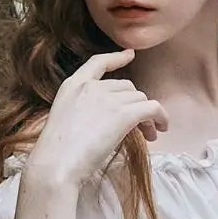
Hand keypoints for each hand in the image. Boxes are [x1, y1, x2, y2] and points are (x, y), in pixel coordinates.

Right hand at [22, 51, 167, 194]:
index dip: (116, 57)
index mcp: (72, 85)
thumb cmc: (56, 154)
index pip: (98, 63)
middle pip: (126, 87)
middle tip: (140, 126)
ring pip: (140, 98)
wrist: (57, 164)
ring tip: (148, 135)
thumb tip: (110, 119)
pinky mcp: (123, 114)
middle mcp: (92, 87)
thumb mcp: (64, 119)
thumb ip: (84, 110)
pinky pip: (152, 109)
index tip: (130, 54)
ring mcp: (108, 98)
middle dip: (135, 103)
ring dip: (147, 116)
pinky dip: (161, 117)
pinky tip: (161, 128)